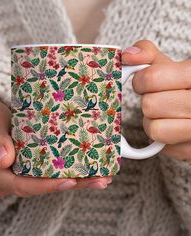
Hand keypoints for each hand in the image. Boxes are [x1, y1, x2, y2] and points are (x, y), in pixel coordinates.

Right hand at [0, 97, 111, 196]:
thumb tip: (6, 160)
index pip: (22, 185)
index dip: (46, 186)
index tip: (69, 181)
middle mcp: (9, 177)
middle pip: (42, 186)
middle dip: (71, 184)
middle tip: (99, 180)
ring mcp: (21, 171)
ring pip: (49, 180)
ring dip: (76, 180)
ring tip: (101, 177)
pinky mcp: (30, 164)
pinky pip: (49, 171)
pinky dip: (69, 170)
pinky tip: (88, 169)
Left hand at [122, 40, 190, 160]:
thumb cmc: (179, 86)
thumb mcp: (167, 65)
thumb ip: (147, 54)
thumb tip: (127, 55)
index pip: (152, 78)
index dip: (140, 81)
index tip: (144, 83)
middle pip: (150, 105)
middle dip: (148, 103)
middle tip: (159, 100)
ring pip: (155, 129)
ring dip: (153, 122)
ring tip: (165, 116)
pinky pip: (162, 147)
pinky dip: (161, 139)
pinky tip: (172, 129)